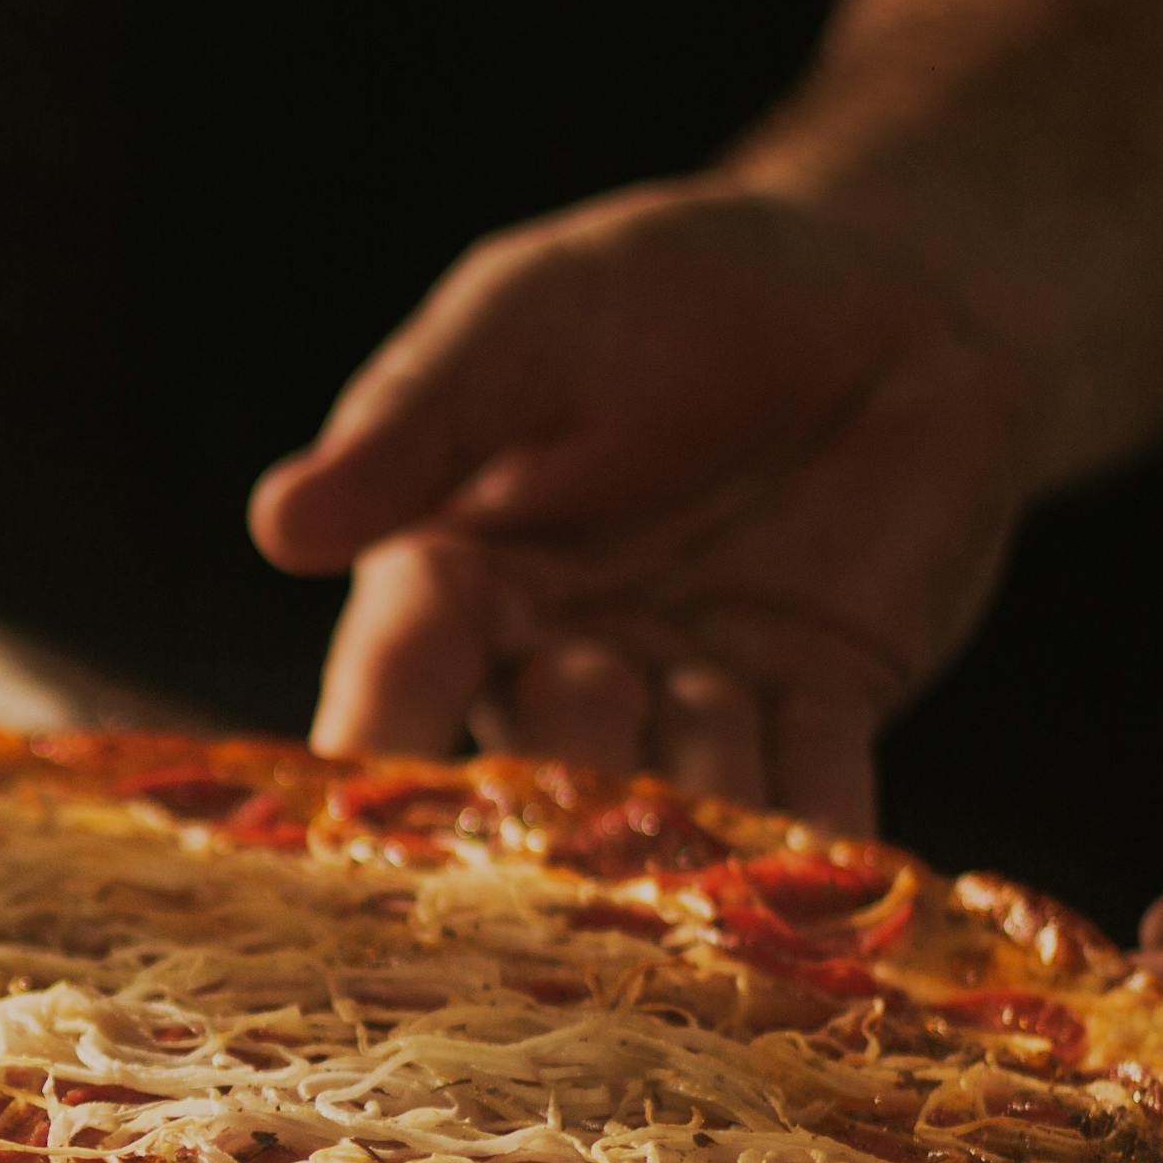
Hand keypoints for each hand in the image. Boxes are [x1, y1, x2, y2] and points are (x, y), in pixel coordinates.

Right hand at [247, 177, 1049, 830]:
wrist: (883, 286)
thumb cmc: (667, 286)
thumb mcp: (526, 320)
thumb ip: (416, 423)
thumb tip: (279, 525)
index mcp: (451, 581)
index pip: (389, 689)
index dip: (373, 760)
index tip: (344, 847)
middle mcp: (556, 667)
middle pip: (533, 769)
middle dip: (560, 755)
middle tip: (596, 671)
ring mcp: (691, 699)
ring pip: (674, 798)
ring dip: (696, 787)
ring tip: (717, 679)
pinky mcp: (820, 708)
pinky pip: (815, 793)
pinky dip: (820, 840)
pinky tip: (830, 876)